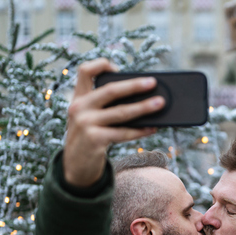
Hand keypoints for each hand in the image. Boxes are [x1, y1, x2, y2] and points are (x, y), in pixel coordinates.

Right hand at [63, 58, 163, 187]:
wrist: (75, 167)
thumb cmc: (90, 139)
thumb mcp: (91, 119)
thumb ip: (106, 108)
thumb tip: (142, 100)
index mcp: (78, 98)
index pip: (85, 71)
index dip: (101, 65)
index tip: (118, 67)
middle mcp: (79, 107)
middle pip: (110, 90)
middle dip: (134, 85)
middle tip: (153, 82)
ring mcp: (85, 123)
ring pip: (121, 112)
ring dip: (144, 108)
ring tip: (160, 104)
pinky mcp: (94, 139)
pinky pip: (123, 133)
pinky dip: (140, 130)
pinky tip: (153, 128)